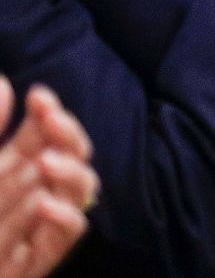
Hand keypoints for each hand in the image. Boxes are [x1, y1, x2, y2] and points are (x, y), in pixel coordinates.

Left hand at [0, 79, 96, 277]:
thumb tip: (5, 83)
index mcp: (8, 168)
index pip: (43, 134)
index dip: (48, 113)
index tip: (39, 97)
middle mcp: (29, 192)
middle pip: (71, 156)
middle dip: (68, 135)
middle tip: (53, 121)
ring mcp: (36, 226)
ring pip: (78, 193)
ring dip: (71, 174)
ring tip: (47, 163)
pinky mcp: (38, 259)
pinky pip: (65, 237)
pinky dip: (64, 219)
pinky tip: (45, 205)